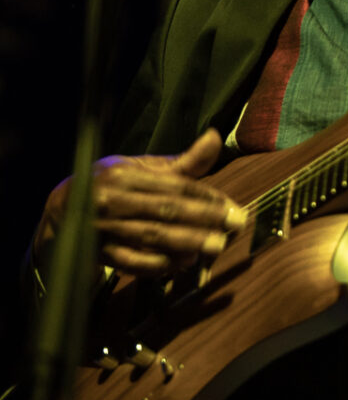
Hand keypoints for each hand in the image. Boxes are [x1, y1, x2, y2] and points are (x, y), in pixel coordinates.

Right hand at [35, 128, 246, 278]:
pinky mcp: (99, 254)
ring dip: (187, 243)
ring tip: (216, 245)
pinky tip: (184, 262)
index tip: (232, 206)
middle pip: (164, 210)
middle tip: (235, 225)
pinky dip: (161, 264)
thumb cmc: (111, 185)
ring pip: (151, 237)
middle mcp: (111, 201)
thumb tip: (214, 136)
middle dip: (204, 218)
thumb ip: (181, 162)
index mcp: (124, 176)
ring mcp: (103, 229)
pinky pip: (133, 263)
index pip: (173, 186)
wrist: (60, 212)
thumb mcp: (140, 168)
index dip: (206, 195)